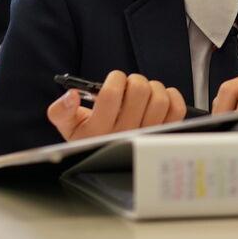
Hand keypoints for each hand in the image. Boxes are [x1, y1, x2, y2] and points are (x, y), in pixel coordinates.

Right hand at [47, 70, 186, 141]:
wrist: (108, 159)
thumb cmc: (90, 135)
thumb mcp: (68, 126)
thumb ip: (61, 110)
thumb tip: (70, 95)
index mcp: (98, 131)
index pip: (111, 94)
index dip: (115, 79)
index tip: (115, 79)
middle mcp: (124, 134)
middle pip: (139, 91)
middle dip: (134, 80)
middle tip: (129, 85)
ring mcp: (147, 135)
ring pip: (159, 99)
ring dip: (153, 87)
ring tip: (143, 92)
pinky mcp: (166, 133)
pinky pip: (176, 109)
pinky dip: (171, 96)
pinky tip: (159, 97)